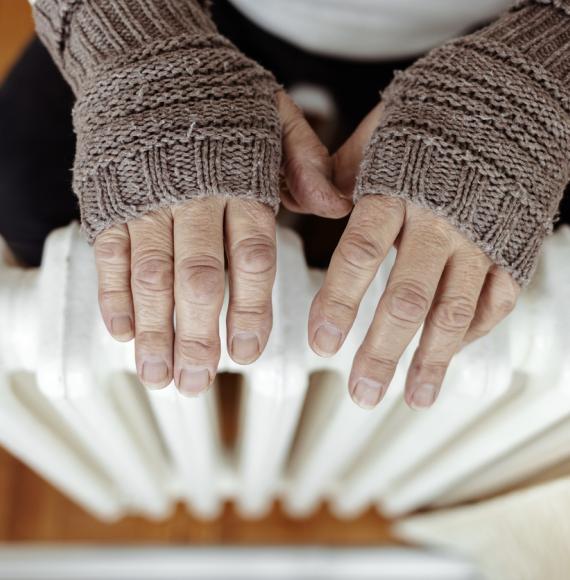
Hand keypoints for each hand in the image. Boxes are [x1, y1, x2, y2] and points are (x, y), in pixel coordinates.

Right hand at [93, 91, 349, 395]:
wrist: (153, 62)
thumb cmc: (223, 102)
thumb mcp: (277, 120)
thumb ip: (306, 164)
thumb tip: (338, 205)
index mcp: (242, 184)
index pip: (252, 258)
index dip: (249, 310)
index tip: (246, 354)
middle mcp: (195, 197)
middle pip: (198, 278)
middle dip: (196, 336)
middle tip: (197, 384)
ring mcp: (148, 200)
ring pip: (150, 275)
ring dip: (153, 330)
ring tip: (158, 375)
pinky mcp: (111, 200)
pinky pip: (110, 253)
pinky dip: (113, 294)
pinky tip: (121, 332)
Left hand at [309, 103, 520, 409]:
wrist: (521, 92)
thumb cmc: (441, 111)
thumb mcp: (385, 128)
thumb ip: (345, 168)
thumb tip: (314, 202)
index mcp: (398, 189)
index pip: (359, 254)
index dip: (339, 302)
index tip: (321, 343)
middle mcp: (440, 221)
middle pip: (407, 299)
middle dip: (382, 351)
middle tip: (360, 393)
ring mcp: (483, 238)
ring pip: (454, 312)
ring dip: (431, 361)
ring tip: (412, 399)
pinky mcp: (515, 247)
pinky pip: (497, 300)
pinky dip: (473, 332)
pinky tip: (450, 358)